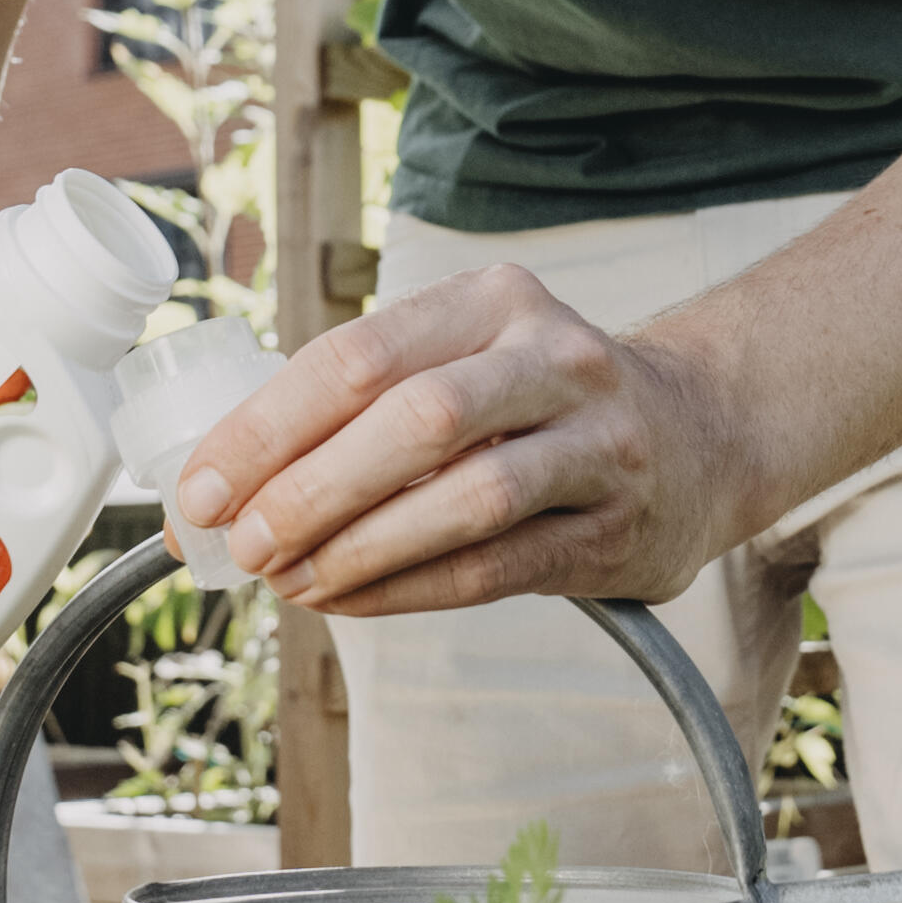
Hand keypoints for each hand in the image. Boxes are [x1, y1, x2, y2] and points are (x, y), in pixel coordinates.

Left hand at [171, 264, 750, 615]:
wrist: (700, 434)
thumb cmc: (539, 402)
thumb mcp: (465, 359)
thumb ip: (359, 407)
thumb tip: (215, 487)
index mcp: (493, 300)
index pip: (358, 354)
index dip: (266, 427)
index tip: (200, 487)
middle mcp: (554, 356)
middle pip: (414, 418)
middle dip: (310, 488)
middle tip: (243, 542)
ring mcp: (598, 441)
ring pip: (466, 496)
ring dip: (360, 548)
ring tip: (291, 581)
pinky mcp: (615, 526)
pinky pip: (497, 566)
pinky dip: (410, 590)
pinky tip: (349, 602)